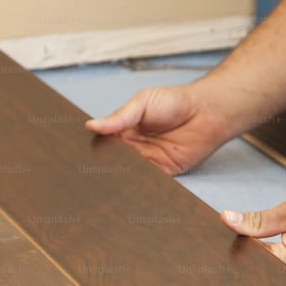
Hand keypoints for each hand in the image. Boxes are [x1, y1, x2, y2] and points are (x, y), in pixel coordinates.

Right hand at [85, 85, 227, 174]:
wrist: (206, 112)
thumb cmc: (176, 101)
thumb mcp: (142, 102)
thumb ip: (119, 117)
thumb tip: (92, 125)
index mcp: (125, 129)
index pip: (104, 142)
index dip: (95, 148)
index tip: (79, 154)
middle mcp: (134, 147)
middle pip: (114, 161)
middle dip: (104, 167)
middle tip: (90, 173)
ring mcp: (148, 161)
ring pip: (128, 173)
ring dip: (119, 177)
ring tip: (107, 181)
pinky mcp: (164, 172)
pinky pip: (148, 181)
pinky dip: (139, 183)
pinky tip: (129, 184)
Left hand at [220, 188, 285, 283]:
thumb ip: (257, 221)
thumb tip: (228, 220)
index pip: (245, 261)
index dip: (232, 245)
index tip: (224, 234)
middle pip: (258, 274)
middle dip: (245, 257)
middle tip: (236, 239)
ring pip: (273, 277)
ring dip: (263, 261)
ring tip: (259, 242)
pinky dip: (278, 264)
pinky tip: (276, 249)